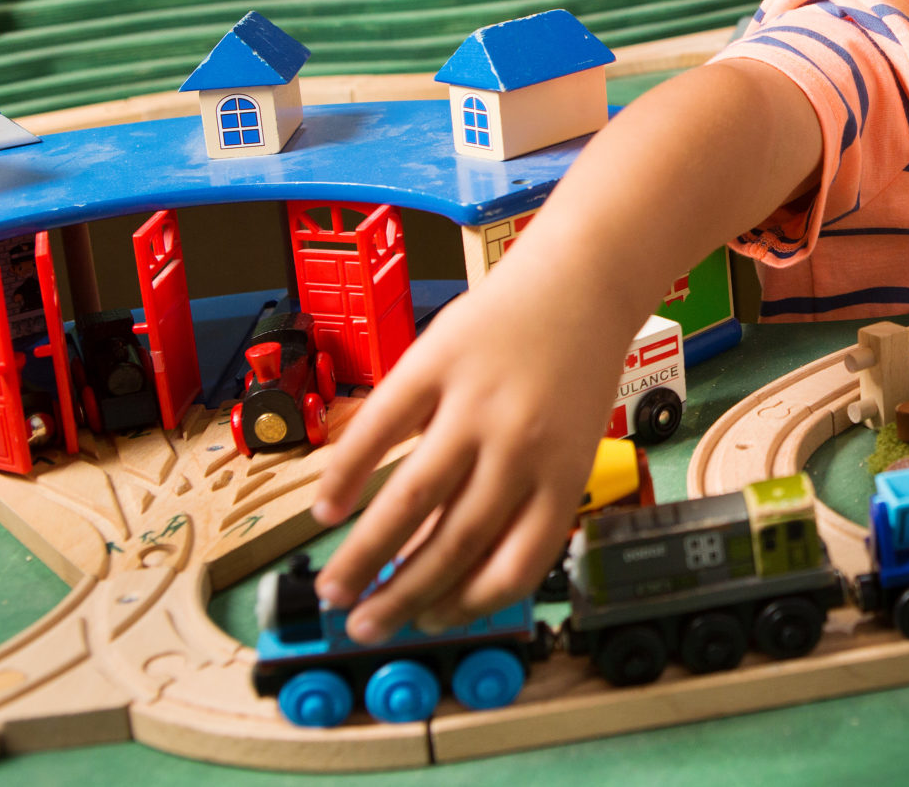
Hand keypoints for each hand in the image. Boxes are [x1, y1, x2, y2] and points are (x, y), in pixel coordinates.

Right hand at [308, 283, 617, 643]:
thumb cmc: (573, 370)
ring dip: (366, 553)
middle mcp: (521, 449)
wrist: (581, 282)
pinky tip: (327, 507)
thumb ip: (522, 498)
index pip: (513, 566)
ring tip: (336, 587)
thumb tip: (454, 564)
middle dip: (401, 597)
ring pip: (411, 500)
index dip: (465, 605)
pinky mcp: (437, 363)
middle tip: (363, 626)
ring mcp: (476, 405)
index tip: (428, 622)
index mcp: (562, 477)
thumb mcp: (568, 444)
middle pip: (454, 544)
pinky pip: (380, 429)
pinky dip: (347, 473)